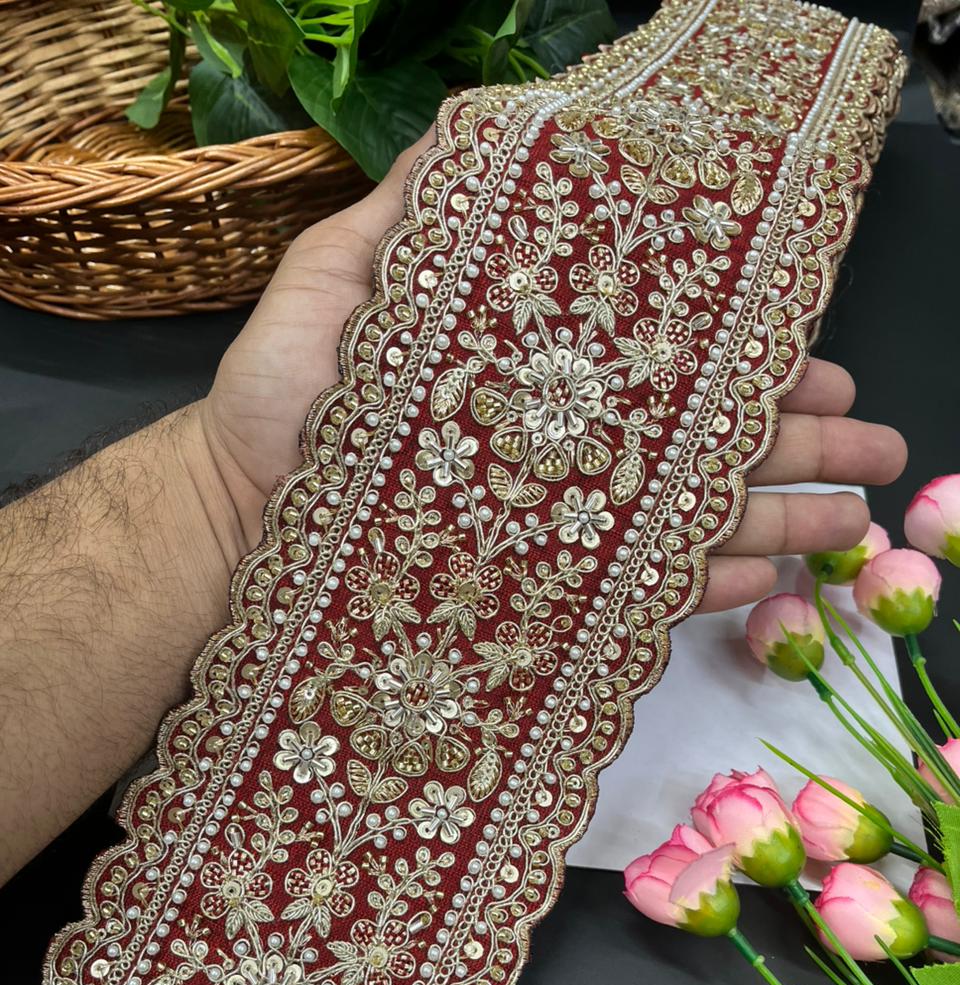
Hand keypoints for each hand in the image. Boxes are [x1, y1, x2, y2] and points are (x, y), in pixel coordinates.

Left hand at [197, 140, 905, 612]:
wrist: (238, 512)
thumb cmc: (286, 394)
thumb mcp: (345, 274)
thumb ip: (420, 213)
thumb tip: (488, 128)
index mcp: (545, 374)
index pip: (669, 363)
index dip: (752, 362)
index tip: (822, 360)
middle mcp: (567, 451)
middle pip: (703, 444)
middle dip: (802, 445)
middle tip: (881, 451)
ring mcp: (559, 528)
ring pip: (690, 522)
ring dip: (782, 519)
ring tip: (855, 526)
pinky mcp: (536, 593)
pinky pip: (636, 595)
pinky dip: (705, 589)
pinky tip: (767, 578)